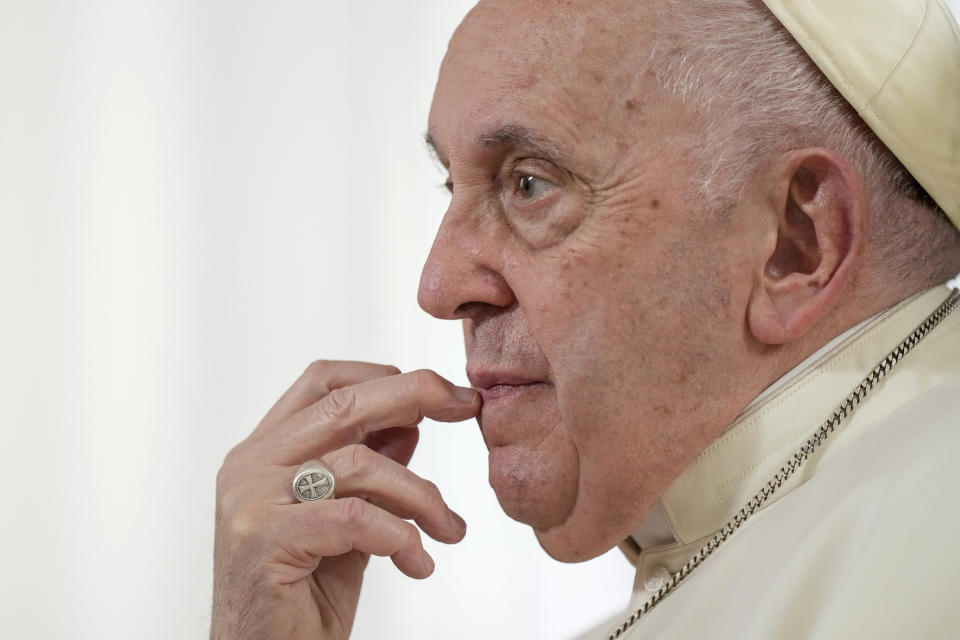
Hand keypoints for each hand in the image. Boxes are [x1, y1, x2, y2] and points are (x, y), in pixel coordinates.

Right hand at [211, 361, 480, 639]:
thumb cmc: (302, 598)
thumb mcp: (348, 521)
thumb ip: (370, 469)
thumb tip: (411, 419)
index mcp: (264, 451)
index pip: (322, 382)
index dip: (383, 376)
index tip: (439, 392)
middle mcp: (250, 465)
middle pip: (342, 403)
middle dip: (414, 396)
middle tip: (465, 405)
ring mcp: (251, 500)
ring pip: (358, 462)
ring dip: (420, 494)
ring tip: (448, 529)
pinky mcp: (264, 539)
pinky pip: (354, 518)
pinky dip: (400, 536)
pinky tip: (417, 563)